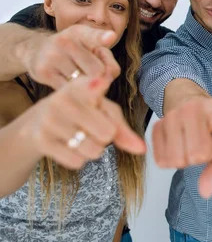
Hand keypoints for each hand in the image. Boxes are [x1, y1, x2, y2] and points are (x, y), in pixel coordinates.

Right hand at [20, 25, 119, 88]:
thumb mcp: (91, 47)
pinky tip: (70, 86)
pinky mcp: (44, 72)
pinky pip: (69, 90)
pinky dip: (74, 92)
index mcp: (80, 33)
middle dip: (100, 77)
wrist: (37, 51)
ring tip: (79, 78)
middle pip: (97, 70)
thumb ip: (107, 60)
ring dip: (87, 86)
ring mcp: (53, 56)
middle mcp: (66, 41)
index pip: (94, 36)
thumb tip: (107, 79)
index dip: (103, 38)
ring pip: (84, 82)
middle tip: (92, 75)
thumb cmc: (75, 51)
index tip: (110, 37)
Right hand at [27, 75, 145, 169]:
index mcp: (81, 86)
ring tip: (80, 135)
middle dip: (105, 136)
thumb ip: (123, 129)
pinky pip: (77, 161)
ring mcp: (50, 120)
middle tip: (92, 127)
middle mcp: (63, 99)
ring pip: (94, 150)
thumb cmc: (81, 113)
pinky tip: (68, 144)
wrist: (38, 122)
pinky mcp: (41, 140)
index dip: (96, 85)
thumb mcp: (103, 113)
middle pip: (107, 133)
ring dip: (93, 149)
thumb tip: (142, 150)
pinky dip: (79, 158)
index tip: (100, 80)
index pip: (93, 85)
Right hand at [152, 97, 211, 198]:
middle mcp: (195, 108)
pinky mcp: (156, 124)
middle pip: (196, 155)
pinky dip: (171, 159)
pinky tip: (179, 144)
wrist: (194, 107)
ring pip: (176, 160)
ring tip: (192, 143)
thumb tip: (205, 192)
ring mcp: (173, 114)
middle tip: (204, 144)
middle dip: (201, 157)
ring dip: (184, 159)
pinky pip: (161, 160)